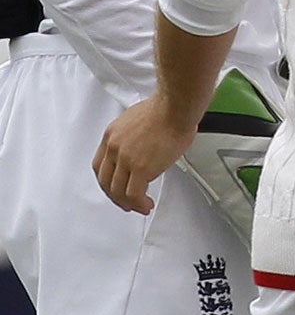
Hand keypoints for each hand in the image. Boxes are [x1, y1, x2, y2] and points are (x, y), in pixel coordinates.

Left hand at [93, 95, 197, 214]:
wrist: (176, 107)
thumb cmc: (165, 108)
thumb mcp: (137, 118)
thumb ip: (132, 136)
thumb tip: (141, 146)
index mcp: (111, 135)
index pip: (99, 166)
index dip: (106, 181)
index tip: (114, 186)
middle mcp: (114, 148)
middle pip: (105, 181)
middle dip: (115, 196)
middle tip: (125, 202)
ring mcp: (125, 159)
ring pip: (118, 191)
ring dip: (127, 203)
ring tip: (139, 206)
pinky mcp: (141, 168)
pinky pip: (134, 194)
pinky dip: (138, 203)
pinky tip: (146, 204)